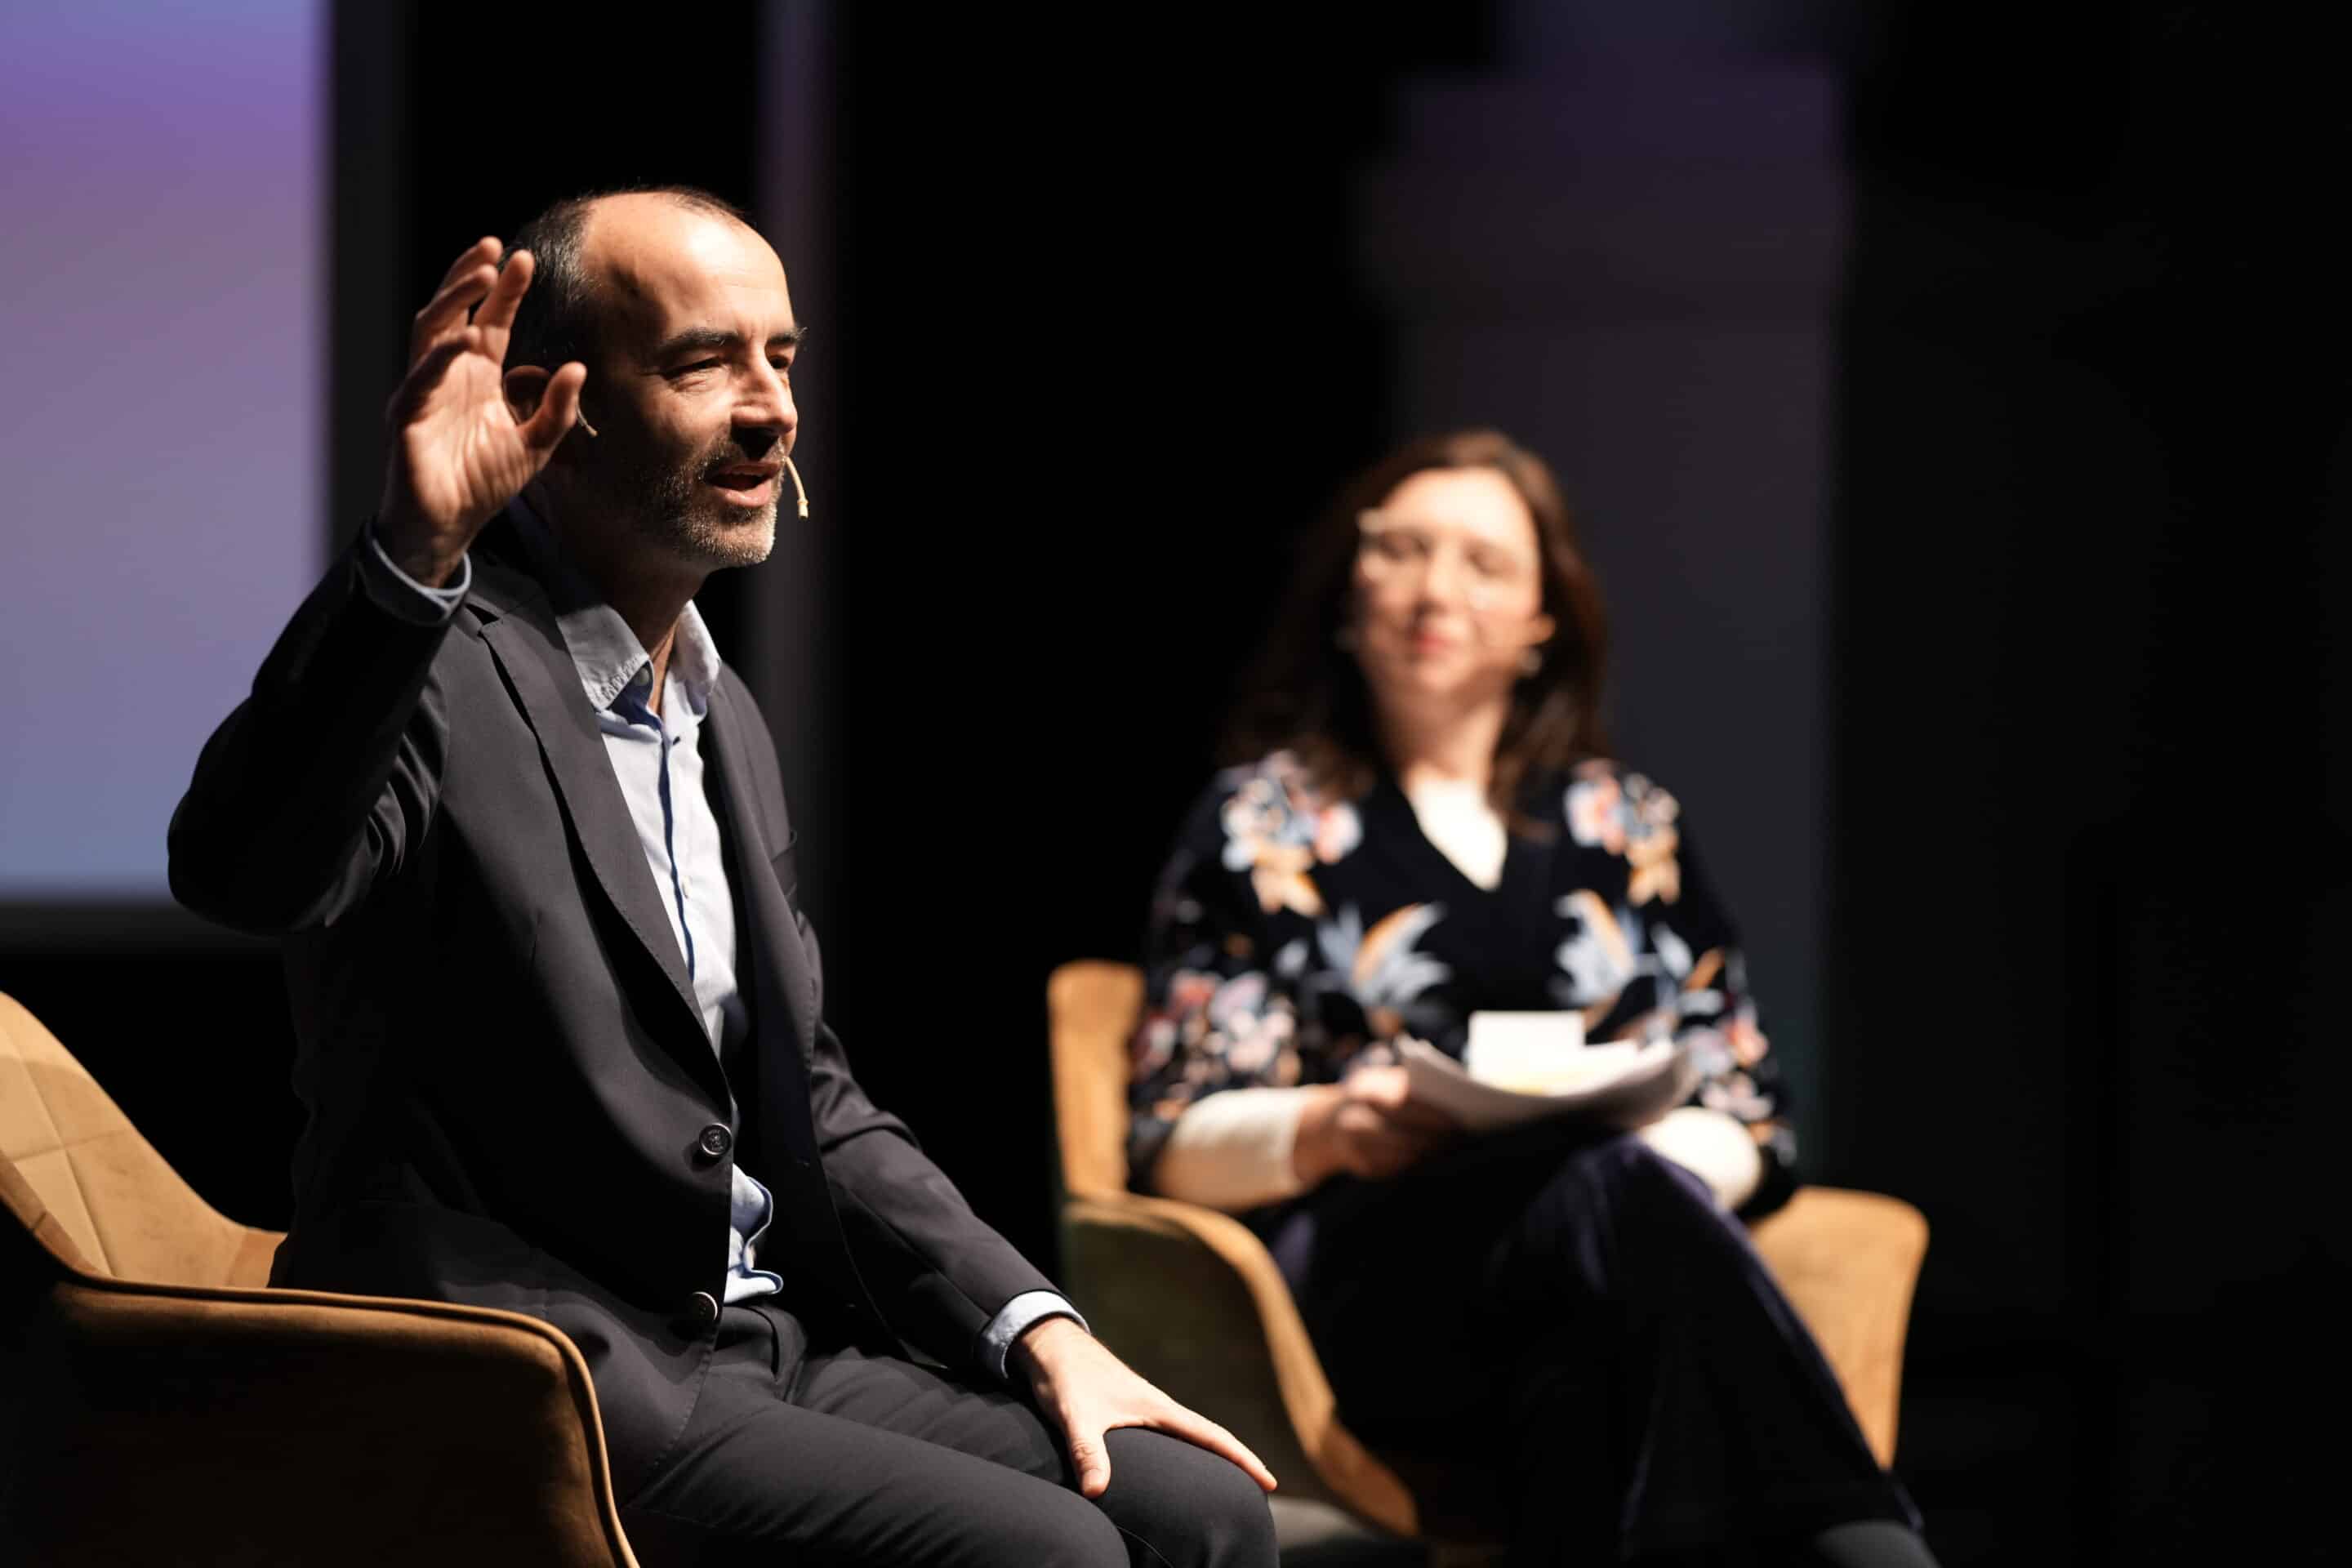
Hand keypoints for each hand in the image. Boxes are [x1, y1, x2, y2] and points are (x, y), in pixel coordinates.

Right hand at [375, 237, 587, 584]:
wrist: (448, 526)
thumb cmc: (483, 483)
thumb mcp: (536, 446)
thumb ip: (558, 409)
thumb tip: (577, 368)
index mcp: (478, 375)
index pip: (492, 322)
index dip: (506, 291)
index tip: (526, 260)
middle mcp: (448, 373)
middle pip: (456, 310)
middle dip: (472, 275)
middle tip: (495, 246)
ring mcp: (424, 388)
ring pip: (432, 328)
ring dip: (455, 297)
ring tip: (482, 271)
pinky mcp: (407, 413)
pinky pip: (421, 376)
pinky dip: (441, 355)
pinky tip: (464, 338)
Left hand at [1011, 1315, 1275, 1499]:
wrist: (1051, 1343)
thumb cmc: (1066, 1376)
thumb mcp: (1075, 1416)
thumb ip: (1087, 1452)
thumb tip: (1096, 1493)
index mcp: (1158, 1408)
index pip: (1211, 1437)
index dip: (1242, 1460)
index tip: (1269, 1482)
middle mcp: (1157, 1407)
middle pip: (1208, 1438)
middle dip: (1236, 1461)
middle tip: (1263, 1488)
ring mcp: (1144, 1407)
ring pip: (1190, 1436)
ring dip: (1213, 1456)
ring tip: (1230, 1480)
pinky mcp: (1128, 1410)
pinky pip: (1169, 1435)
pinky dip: (1186, 1450)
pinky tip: (1179, 1463)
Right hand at [1291, 1063, 1460, 1187]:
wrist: (1330, 1123)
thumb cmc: (1372, 1097)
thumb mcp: (1383, 1081)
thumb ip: (1409, 1085)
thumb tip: (1454, 1095)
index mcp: (1365, 1092)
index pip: (1405, 1106)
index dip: (1434, 1116)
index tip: (1461, 1122)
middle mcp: (1355, 1121)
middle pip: (1405, 1135)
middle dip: (1437, 1139)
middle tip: (1464, 1140)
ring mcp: (1356, 1148)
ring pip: (1403, 1156)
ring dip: (1430, 1154)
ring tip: (1455, 1150)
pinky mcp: (1363, 1168)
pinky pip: (1397, 1169)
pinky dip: (1418, 1164)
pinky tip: (1434, 1158)